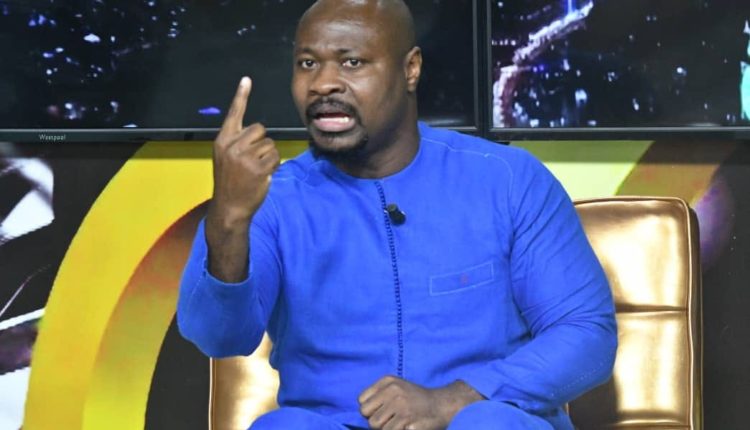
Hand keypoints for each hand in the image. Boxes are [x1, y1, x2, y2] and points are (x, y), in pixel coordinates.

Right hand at [210, 77, 279, 227]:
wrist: (230, 208)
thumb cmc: (230, 183)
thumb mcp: (225, 158)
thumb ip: (236, 143)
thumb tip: (255, 132)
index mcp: (223, 141)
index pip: (234, 114)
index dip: (241, 96)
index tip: (247, 80)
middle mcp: (232, 146)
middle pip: (260, 129)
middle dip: (261, 143)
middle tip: (252, 160)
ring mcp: (245, 157)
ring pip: (270, 144)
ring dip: (269, 156)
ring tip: (256, 170)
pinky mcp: (258, 168)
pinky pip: (276, 157)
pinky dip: (273, 166)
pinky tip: (263, 175)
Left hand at [358, 376, 483, 429]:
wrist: (442, 405)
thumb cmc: (414, 399)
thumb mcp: (396, 387)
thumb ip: (377, 395)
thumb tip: (363, 413)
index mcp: (388, 382)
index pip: (362, 402)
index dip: (370, 411)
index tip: (382, 411)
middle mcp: (394, 392)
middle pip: (369, 418)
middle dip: (377, 423)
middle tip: (391, 420)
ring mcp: (402, 408)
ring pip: (378, 428)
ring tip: (399, 424)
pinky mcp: (409, 423)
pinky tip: (407, 426)